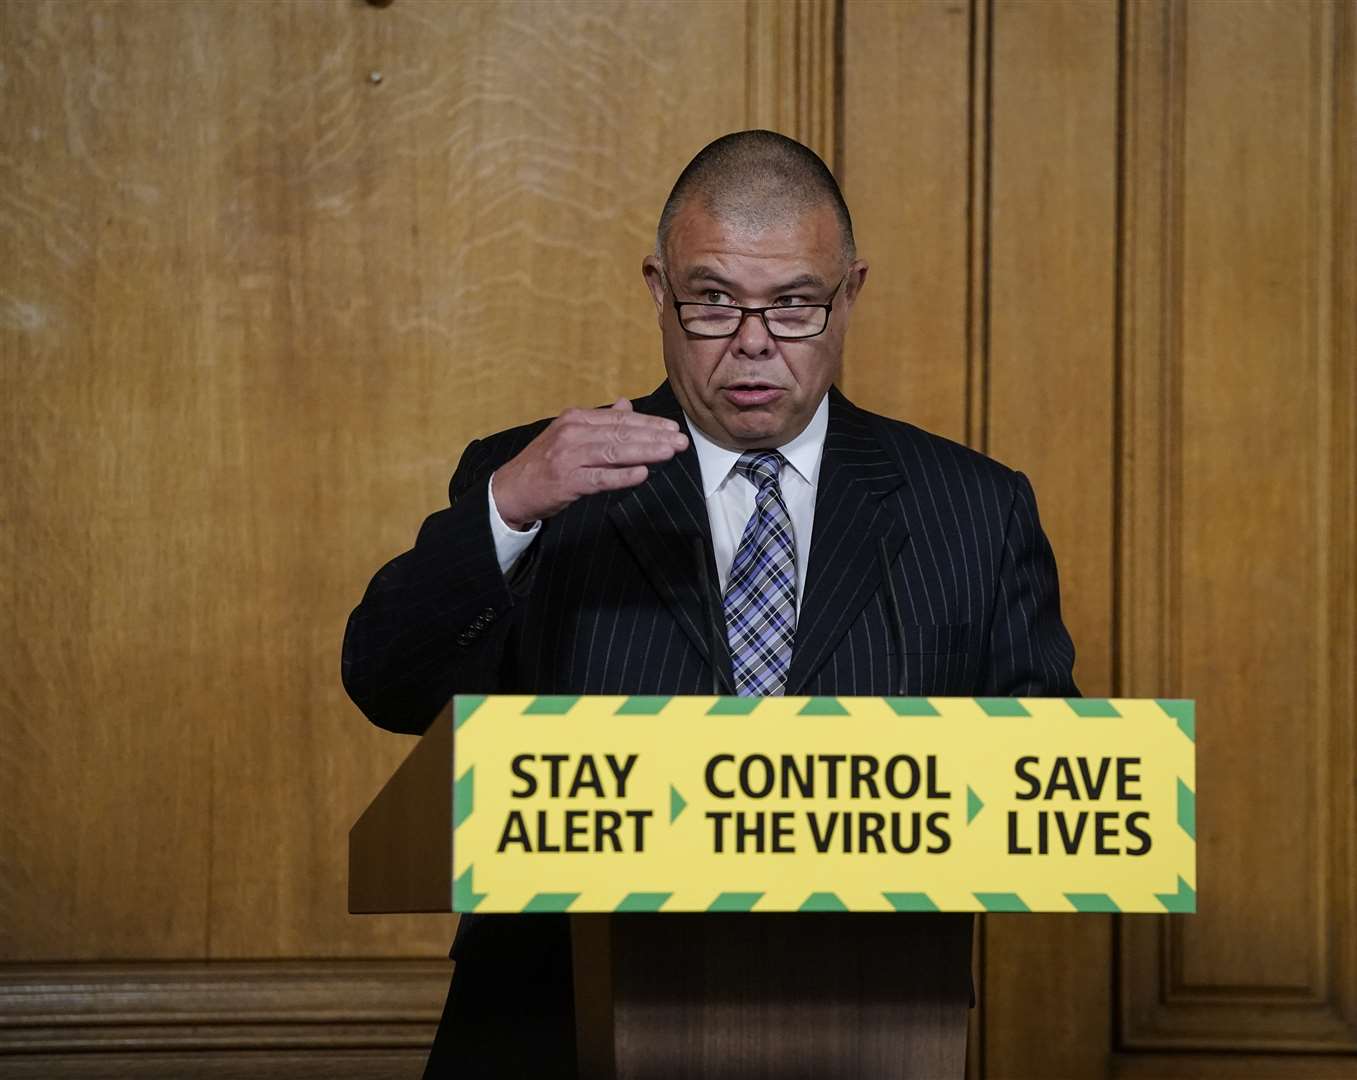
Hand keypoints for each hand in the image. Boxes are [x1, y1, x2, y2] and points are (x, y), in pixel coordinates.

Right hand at [492, 399, 688, 529]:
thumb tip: (627, 405)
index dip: (649, 423)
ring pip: (614, 452)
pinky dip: (622, 476)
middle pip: (621, 433)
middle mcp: (572, 433)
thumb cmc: (544, 463)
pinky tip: (642, 474)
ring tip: (669, 452)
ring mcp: (568, 457)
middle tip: (681, 441)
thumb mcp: (569, 434)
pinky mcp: (566, 481)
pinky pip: (600, 478)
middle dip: (654, 437)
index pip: (620, 418)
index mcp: (576, 419)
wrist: (511, 489)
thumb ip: (600, 422)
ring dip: (645, 452)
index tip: (672, 429)